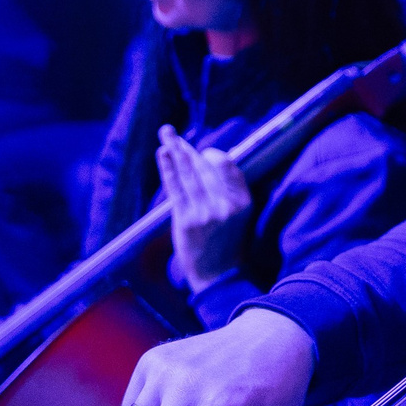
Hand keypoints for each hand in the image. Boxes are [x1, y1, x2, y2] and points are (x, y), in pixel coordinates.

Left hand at [157, 127, 253, 288]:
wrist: (217, 274)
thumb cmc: (226, 241)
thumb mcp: (238, 214)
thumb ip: (228, 189)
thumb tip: (208, 158)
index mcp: (243, 201)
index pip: (226, 165)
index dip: (210, 155)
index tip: (200, 152)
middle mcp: (225, 205)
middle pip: (203, 166)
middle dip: (185, 147)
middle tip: (169, 130)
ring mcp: (205, 212)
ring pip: (188, 173)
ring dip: (174, 151)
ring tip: (165, 135)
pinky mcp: (186, 220)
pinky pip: (176, 188)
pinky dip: (168, 169)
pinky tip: (162, 154)